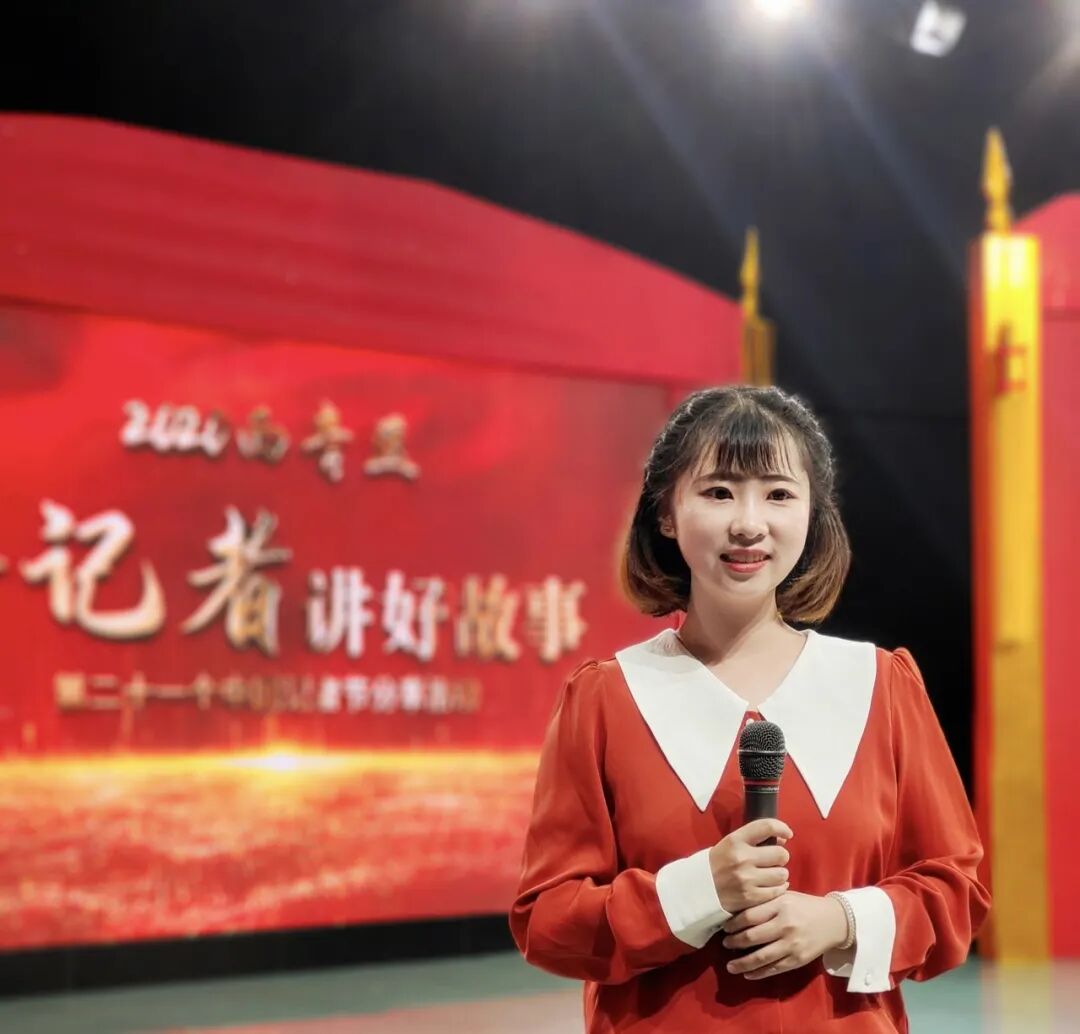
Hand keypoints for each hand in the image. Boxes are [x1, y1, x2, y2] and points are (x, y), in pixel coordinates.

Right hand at [708, 819, 792, 913]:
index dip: (782, 828)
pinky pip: (778, 891)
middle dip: (780, 857)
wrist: (700, 889)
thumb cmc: (720, 863)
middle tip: (772, 861)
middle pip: (781, 854)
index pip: (766, 827)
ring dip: (779, 874)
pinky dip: (777, 888)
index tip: (787, 834)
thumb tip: (783, 839)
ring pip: (782, 874)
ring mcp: (746, 879)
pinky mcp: (751, 897)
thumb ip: (755, 839)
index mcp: (735, 840)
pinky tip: (769, 886)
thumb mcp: (731, 844)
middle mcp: (742, 858)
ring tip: (769, 875)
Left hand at [721, 891, 849, 979]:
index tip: (724, 928)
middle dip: (734, 943)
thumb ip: (764, 902)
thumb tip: (736, 911)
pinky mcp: (798, 960)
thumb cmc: (804, 905)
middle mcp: (785, 925)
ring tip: (730, 966)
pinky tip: (747, 974)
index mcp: (780, 905)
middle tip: (724, 944)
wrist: (834, 921)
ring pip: (761, 957)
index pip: (749, 916)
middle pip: (752, 937)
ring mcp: (792, 945)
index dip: (733, 924)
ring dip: (742, 963)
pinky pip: (774, 969)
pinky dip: (759, 973)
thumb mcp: (784, 896)